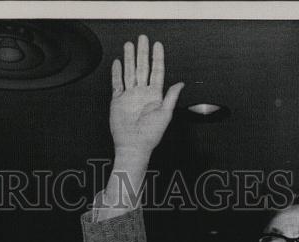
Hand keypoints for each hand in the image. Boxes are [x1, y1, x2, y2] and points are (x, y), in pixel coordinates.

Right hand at [110, 35, 183, 162]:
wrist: (133, 146)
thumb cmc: (150, 135)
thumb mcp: (166, 115)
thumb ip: (171, 97)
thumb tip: (181, 84)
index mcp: (155, 95)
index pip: (156, 71)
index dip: (157, 58)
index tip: (157, 45)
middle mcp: (142, 93)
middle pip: (142, 67)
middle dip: (142, 52)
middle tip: (142, 38)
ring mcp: (130, 96)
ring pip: (129, 72)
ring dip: (129, 58)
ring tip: (128, 45)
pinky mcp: (118, 101)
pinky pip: (117, 84)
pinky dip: (117, 73)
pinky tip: (118, 63)